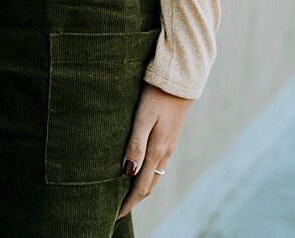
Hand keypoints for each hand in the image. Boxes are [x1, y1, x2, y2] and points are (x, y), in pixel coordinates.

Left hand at [115, 84, 192, 219]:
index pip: (140, 187)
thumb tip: (128, 173)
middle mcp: (164, 153)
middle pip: (148, 185)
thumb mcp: (143, 117)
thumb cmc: (157, 94)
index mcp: (157, 151)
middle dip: (133, 200)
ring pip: (153, 175)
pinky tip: (138, 170)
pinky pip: (157, 164)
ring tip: (125, 195)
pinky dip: (147, 175)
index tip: (114, 216)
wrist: (180, 79)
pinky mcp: (169, 137)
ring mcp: (168, 145)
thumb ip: (135, 144)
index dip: (128, 203)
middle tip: (117, 211)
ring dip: (140, 188)